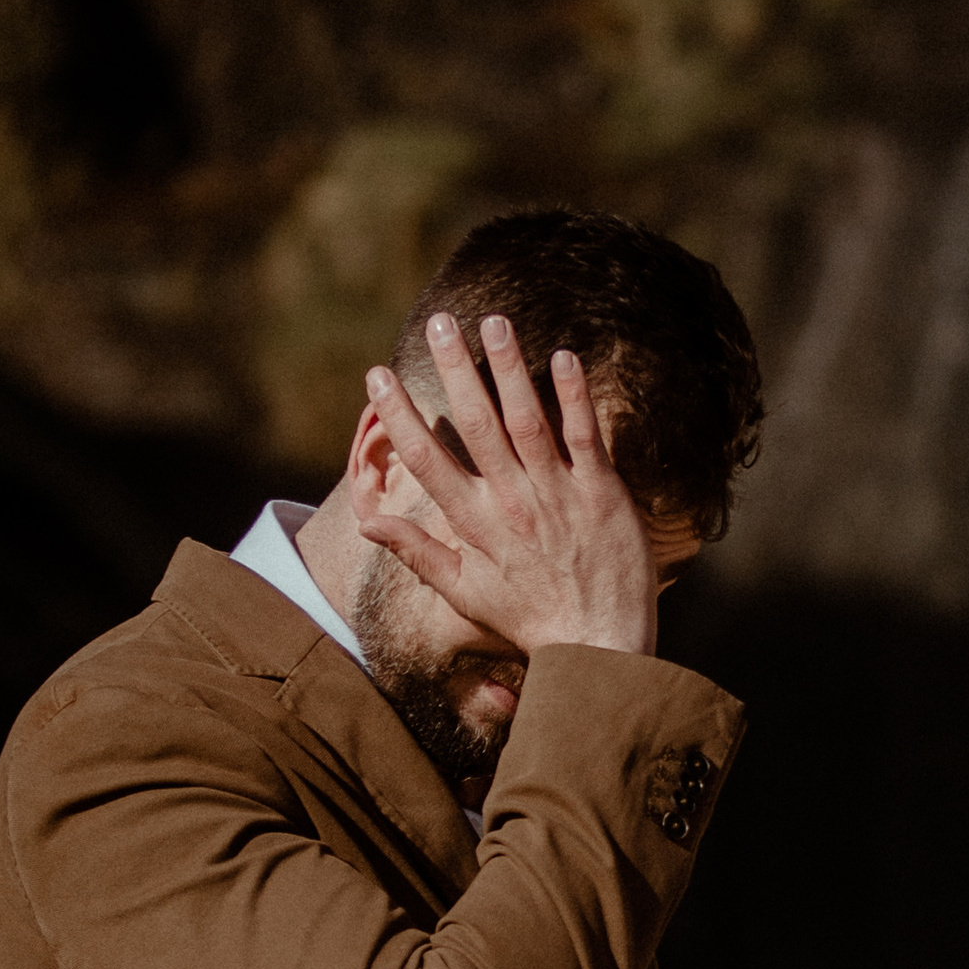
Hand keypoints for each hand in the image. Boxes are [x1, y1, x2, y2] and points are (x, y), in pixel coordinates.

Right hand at [360, 314, 660, 656]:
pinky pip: (585, 436)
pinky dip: (574, 396)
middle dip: (454, 369)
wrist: (600, 647)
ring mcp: (558, 495)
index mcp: (474, 524)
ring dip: (509, 368)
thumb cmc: (529, 620)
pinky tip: (562, 356)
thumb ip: (415, 551)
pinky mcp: (603, 493)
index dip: (399, 415)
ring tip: (492, 322)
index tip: (376, 375)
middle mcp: (511, 502)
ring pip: (527, 419)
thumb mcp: (462, 592)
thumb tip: (365, 522)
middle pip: (475, 424)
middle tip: (438, 322)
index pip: (426, 459)